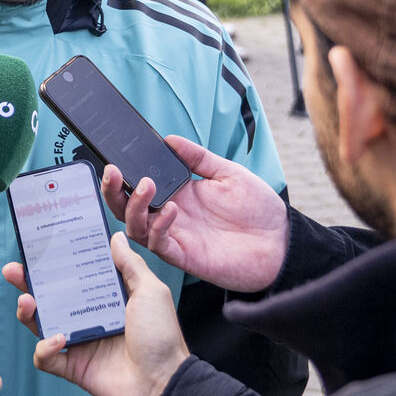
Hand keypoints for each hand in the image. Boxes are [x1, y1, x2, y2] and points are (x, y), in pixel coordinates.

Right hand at [3, 235, 187, 395]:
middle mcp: (89, 317)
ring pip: (42, 325)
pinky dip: (45, 349)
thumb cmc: (161, 336)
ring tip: (26, 302)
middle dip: (28, 283)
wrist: (163, 383)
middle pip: (50, 297)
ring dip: (28, 313)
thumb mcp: (150, 292)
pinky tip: (58, 340)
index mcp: (106, 297)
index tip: (40, 247)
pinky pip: (47, 358)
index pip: (73, 275)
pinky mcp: (74, 367)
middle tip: (13, 271)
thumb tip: (114, 237)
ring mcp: (80, 342)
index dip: (56, 262)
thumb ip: (130, 265)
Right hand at [100, 136, 288, 291]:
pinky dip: (158, 227)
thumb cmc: (259, 209)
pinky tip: (171, 210)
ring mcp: (176, 236)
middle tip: (113, 172)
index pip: (139, 185)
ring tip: (147, 186)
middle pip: (127, 208)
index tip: (116, 157)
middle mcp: (171, 216)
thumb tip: (170, 139)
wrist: (282, 241)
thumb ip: (198, 158)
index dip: (123, 174)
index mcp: (178, 194)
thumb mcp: (228, 173)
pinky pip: (158, 244)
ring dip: (135, 206)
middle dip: (113, 191)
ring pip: (135, 227)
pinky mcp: (185, 256)